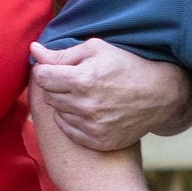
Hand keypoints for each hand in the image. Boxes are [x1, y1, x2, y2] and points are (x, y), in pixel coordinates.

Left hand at [29, 38, 191, 151]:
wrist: (158, 96)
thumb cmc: (126, 66)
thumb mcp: (96, 50)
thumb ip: (62, 53)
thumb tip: (33, 50)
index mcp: (82, 79)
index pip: (42, 77)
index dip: (46, 70)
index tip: (58, 69)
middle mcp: (84, 106)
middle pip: (48, 96)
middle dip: (57, 86)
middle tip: (77, 81)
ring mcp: (90, 126)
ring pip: (57, 113)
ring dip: (65, 103)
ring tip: (86, 95)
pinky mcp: (96, 140)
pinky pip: (68, 130)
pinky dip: (73, 120)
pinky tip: (89, 110)